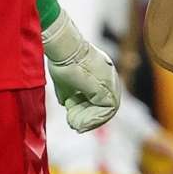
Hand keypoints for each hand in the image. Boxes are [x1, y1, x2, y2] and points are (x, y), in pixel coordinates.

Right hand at [42, 10, 120, 131]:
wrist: (64, 48)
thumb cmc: (61, 59)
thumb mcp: (65, 80)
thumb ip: (69, 92)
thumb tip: (65, 104)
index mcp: (102, 71)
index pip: (99, 96)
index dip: (86, 108)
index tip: (72, 115)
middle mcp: (110, 76)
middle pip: (104, 104)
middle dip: (89, 116)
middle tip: (74, 124)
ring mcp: (110, 82)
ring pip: (106, 110)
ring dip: (89, 120)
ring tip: (75, 124)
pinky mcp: (107, 89)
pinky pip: (105, 111)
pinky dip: (92, 119)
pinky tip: (78, 122)